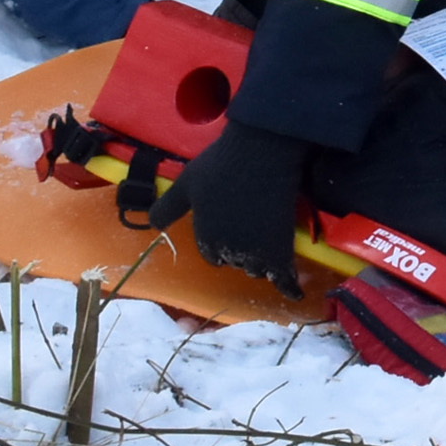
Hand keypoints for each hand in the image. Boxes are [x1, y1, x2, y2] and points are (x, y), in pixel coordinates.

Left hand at [156, 121, 313, 294]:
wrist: (261, 150)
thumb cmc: (221, 164)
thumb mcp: (186, 183)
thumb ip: (168, 208)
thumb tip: (150, 224)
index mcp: (206, 237)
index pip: (213, 256)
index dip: (220, 245)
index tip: (229, 229)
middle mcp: (229, 250)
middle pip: (236, 263)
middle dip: (241, 252)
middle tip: (250, 228)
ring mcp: (256, 250)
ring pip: (258, 269)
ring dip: (261, 262)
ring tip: (268, 246)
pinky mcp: (281, 245)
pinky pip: (284, 274)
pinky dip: (289, 285)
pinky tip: (295, 294)